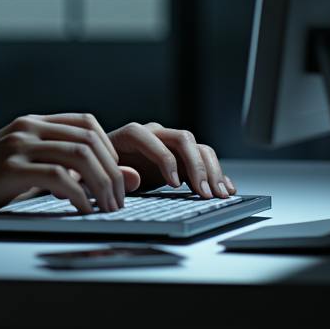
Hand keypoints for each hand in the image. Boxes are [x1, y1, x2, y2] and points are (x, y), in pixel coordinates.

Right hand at [0, 112, 125, 223]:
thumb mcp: (22, 170)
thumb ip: (62, 169)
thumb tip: (117, 177)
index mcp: (28, 123)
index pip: (86, 123)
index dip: (109, 149)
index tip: (113, 177)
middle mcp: (25, 128)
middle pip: (89, 139)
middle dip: (112, 171)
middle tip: (118, 200)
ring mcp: (17, 146)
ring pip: (81, 155)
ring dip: (103, 184)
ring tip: (107, 208)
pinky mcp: (9, 170)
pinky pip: (60, 178)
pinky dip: (80, 197)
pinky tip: (83, 211)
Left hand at [107, 122, 235, 198]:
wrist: (109, 168)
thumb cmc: (103, 169)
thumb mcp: (104, 173)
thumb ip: (117, 174)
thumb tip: (134, 176)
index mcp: (131, 135)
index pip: (152, 138)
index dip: (165, 159)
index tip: (173, 184)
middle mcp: (155, 134)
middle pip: (182, 139)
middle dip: (196, 167)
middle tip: (205, 193)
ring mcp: (170, 145)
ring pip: (198, 148)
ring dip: (211, 171)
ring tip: (219, 194)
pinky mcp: (182, 158)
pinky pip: (204, 159)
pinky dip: (217, 173)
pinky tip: (226, 188)